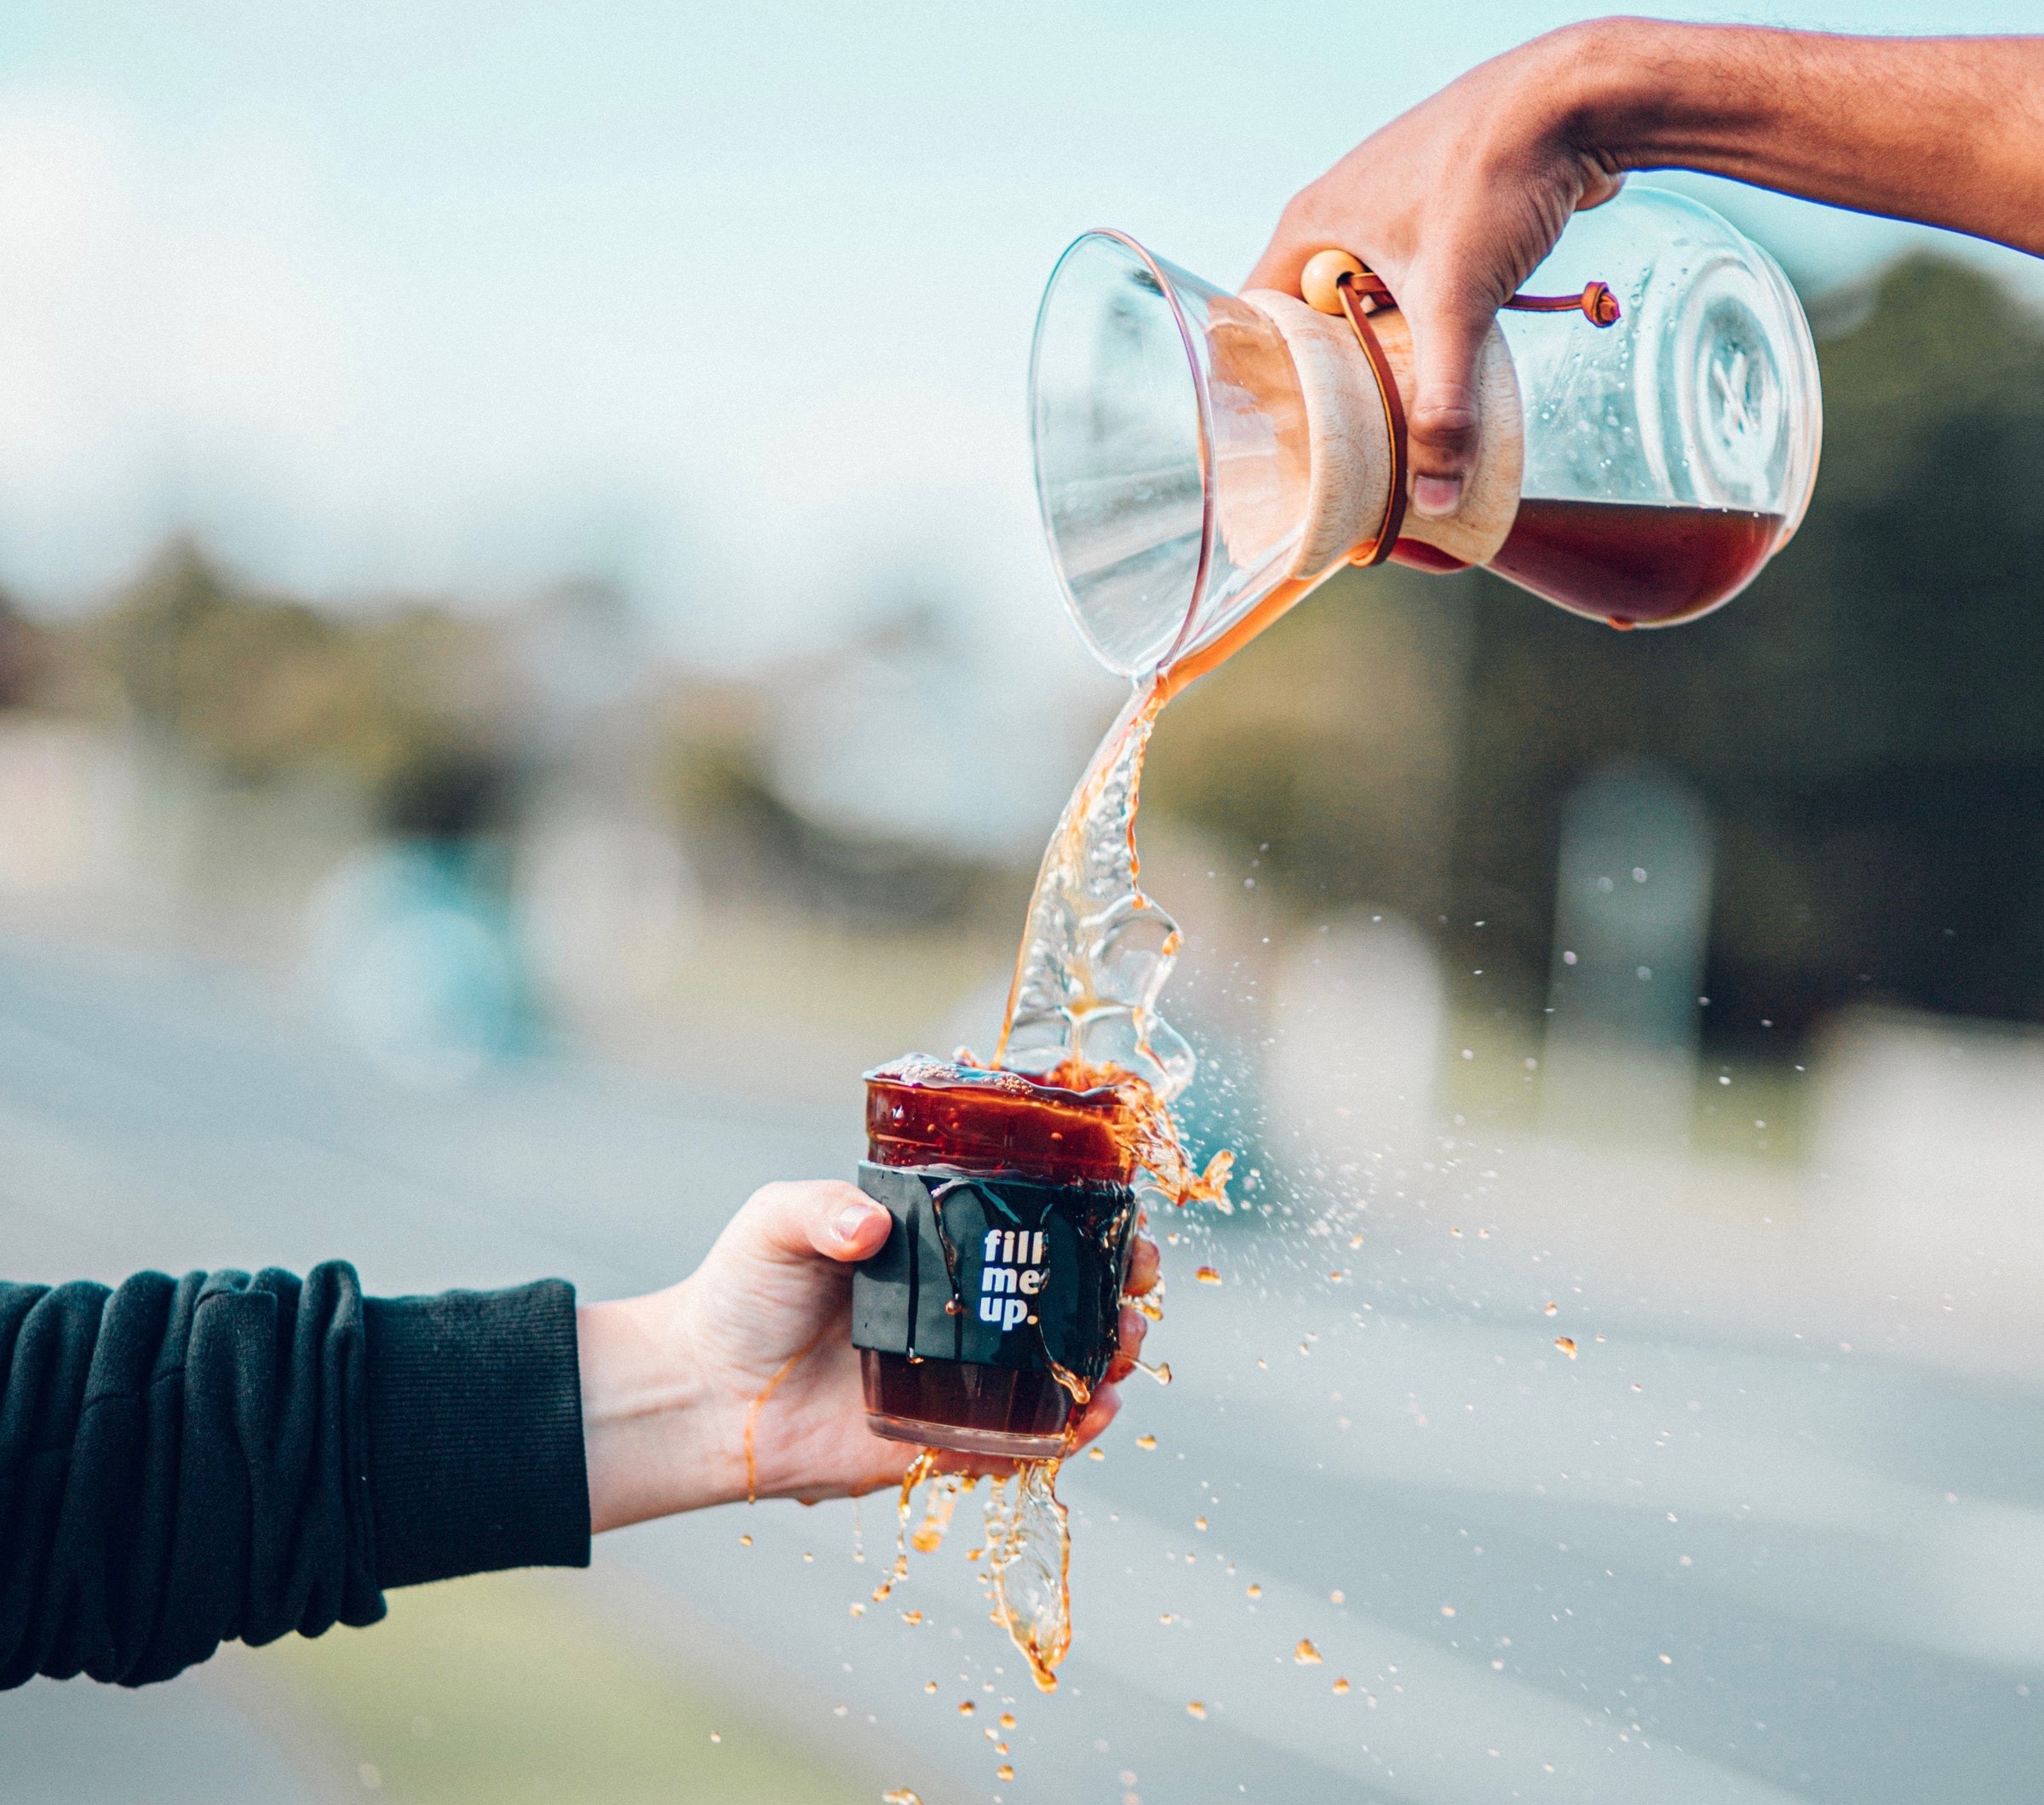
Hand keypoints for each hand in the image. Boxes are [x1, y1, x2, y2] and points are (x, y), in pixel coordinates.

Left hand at [578, 1180, 1161, 1531]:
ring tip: (1119, 1353)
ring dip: (1105, 1362)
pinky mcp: (943, 1439)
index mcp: (939, 1247)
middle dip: (1117, 1297)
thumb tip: (868, 1227)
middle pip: (1065, 1302)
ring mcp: (959, 1377)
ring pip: (1058, 1371)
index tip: (1128, 1226)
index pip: (1033, 1229)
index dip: (1092, 1227)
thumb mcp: (779, 1223)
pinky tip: (1085, 1418)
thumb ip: (822, 1210)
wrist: (703, 1392)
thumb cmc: (740, 1294)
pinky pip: (1020, 1441)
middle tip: (1136, 1294)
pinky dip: (1064, 1434)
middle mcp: (960, 1311)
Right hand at [1244, 23, 1623, 518]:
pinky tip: (1447, 356)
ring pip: (1365, 303)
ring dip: (1381, 353)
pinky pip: (1411, 283)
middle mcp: (1339, 213)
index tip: (1280, 440)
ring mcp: (1390, 208)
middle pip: (1310, 320)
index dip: (1262, 382)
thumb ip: (1443, 405)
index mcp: (1311, 225)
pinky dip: (1422, 322)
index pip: (1254, 319)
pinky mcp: (1439, 210)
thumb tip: (1436, 497)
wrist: (1580, 97)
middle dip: (1329, 382)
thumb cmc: (1496, 174)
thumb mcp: (1458, 304)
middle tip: (1343, 443)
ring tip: (1395, 411)